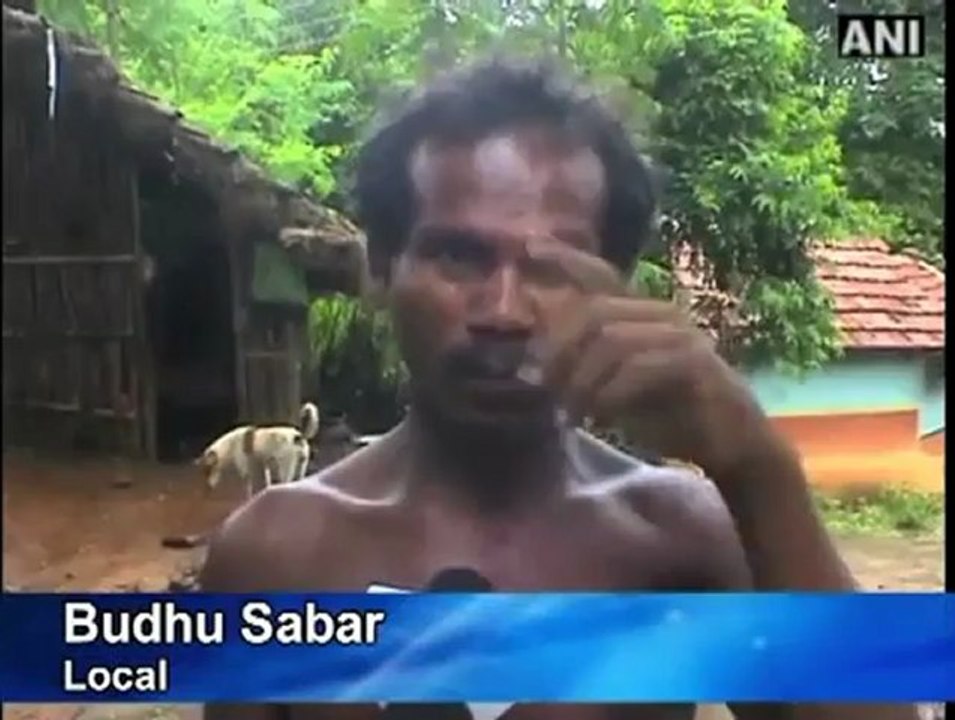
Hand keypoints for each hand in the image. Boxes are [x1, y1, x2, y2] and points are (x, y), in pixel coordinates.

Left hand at [527, 240, 782, 480]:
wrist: (730, 446)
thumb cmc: (668, 414)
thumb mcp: (613, 387)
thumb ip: (581, 360)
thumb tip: (535, 341)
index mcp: (640, 315)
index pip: (600, 275)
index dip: (566, 259)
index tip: (528, 246)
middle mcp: (660, 314)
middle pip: (593, 312)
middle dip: (560, 352)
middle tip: (546, 390)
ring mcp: (680, 335)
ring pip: (611, 339)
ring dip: (582, 380)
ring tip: (573, 413)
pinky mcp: (695, 362)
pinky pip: (638, 367)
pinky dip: (610, 393)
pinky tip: (600, 416)